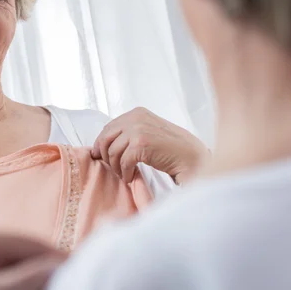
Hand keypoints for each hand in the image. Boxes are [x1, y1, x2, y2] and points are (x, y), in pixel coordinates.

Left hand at [0, 233, 66, 289]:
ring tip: (48, 289)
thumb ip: (28, 278)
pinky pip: (4, 280)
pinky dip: (18, 287)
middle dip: (46, 273)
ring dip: (33, 282)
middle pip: (27, 257)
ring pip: (17, 270)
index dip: (60, 260)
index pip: (35, 245)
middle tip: (64, 285)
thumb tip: (60, 266)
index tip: (80, 275)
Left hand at [92, 107, 208, 183]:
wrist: (190, 156)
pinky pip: (123, 162)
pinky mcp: (141, 145)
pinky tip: (131, 176)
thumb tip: (102, 144)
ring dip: (116, 167)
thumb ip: (129, 132)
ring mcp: (137, 130)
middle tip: (112, 167)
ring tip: (124, 173)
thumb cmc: (170, 147)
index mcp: (136, 113)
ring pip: (112, 151)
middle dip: (105, 155)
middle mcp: (135, 118)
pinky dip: (125, 173)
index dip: (101, 143)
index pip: (108, 127)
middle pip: (106, 138)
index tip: (100, 155)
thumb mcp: (148, 131)